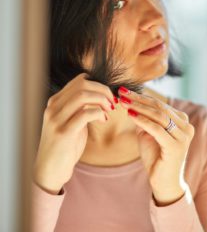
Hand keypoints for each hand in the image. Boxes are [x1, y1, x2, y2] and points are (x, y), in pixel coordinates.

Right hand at [34, 73, 114, 193]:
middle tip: (112, 103)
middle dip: (103, 91)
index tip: (109, 96)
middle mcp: (53, 107)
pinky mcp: (63, 132)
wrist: (50, 169)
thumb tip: (101, 95)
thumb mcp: (72, 121)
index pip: (79, 81)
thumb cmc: (65, 145)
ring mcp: (56, 119)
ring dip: (102, 100)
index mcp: (55, 102)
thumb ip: (81, 108)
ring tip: (109, 110)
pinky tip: (104, 120)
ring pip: (83, 96)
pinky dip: (99, 113)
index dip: (99, 85)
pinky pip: (85, 114)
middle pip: (82, 85)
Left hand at [117, 87, 194, 205]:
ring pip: (159, 116)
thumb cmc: (156, 158)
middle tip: (122, 92)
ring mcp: (184, 137)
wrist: (164, 183)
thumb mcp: (148, 134)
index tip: (124, 91)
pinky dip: (143, 120)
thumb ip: (143, 119)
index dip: (142, 97)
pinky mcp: (176, 146)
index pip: (161, 105)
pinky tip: (130, 115)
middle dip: (139, 99)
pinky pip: (157, 129)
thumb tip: (130, 101)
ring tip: (123, 102)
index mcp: (183, 122)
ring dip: (139, 107)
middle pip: (160, 107)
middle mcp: (187, 127)